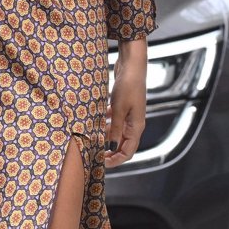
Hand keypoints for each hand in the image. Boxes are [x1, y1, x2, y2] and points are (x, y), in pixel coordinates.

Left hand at [105, 39, 146, 167]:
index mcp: (136, 127)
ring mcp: (128, 116)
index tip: (101, 163)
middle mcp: (134, 124)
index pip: (128, 152)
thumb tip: (109, 147)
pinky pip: (113, 122)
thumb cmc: (128, 85)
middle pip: (122, 145)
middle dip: (109, 152)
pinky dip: (105, 125)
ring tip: (91, 139)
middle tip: (94, 154)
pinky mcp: (122, 108)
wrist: (132, 65)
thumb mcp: (118, 109)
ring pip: (116, 134)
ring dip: (105, 138)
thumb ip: (114, 129)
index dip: (116, 161)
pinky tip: (94, 122)